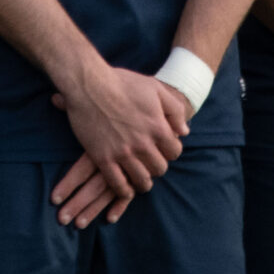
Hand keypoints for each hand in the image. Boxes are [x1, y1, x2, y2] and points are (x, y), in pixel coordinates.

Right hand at [51, 60, 187, 199]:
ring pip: (142, 180)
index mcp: (157, 127)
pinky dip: (124, 190)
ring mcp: (123, 153)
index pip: (175, 152)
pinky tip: (125, 188)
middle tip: (150, 162)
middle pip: (160, 169)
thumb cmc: (122, 82)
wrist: (89, 84)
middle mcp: (143, 143)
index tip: (163, 149)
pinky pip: (118, 184)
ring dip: (143, 182)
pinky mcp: (103, 158)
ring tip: (139, 178)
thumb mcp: (155, 88)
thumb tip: (184, 131)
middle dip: (157, 166)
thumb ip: (174, 109)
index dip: (171, 151)